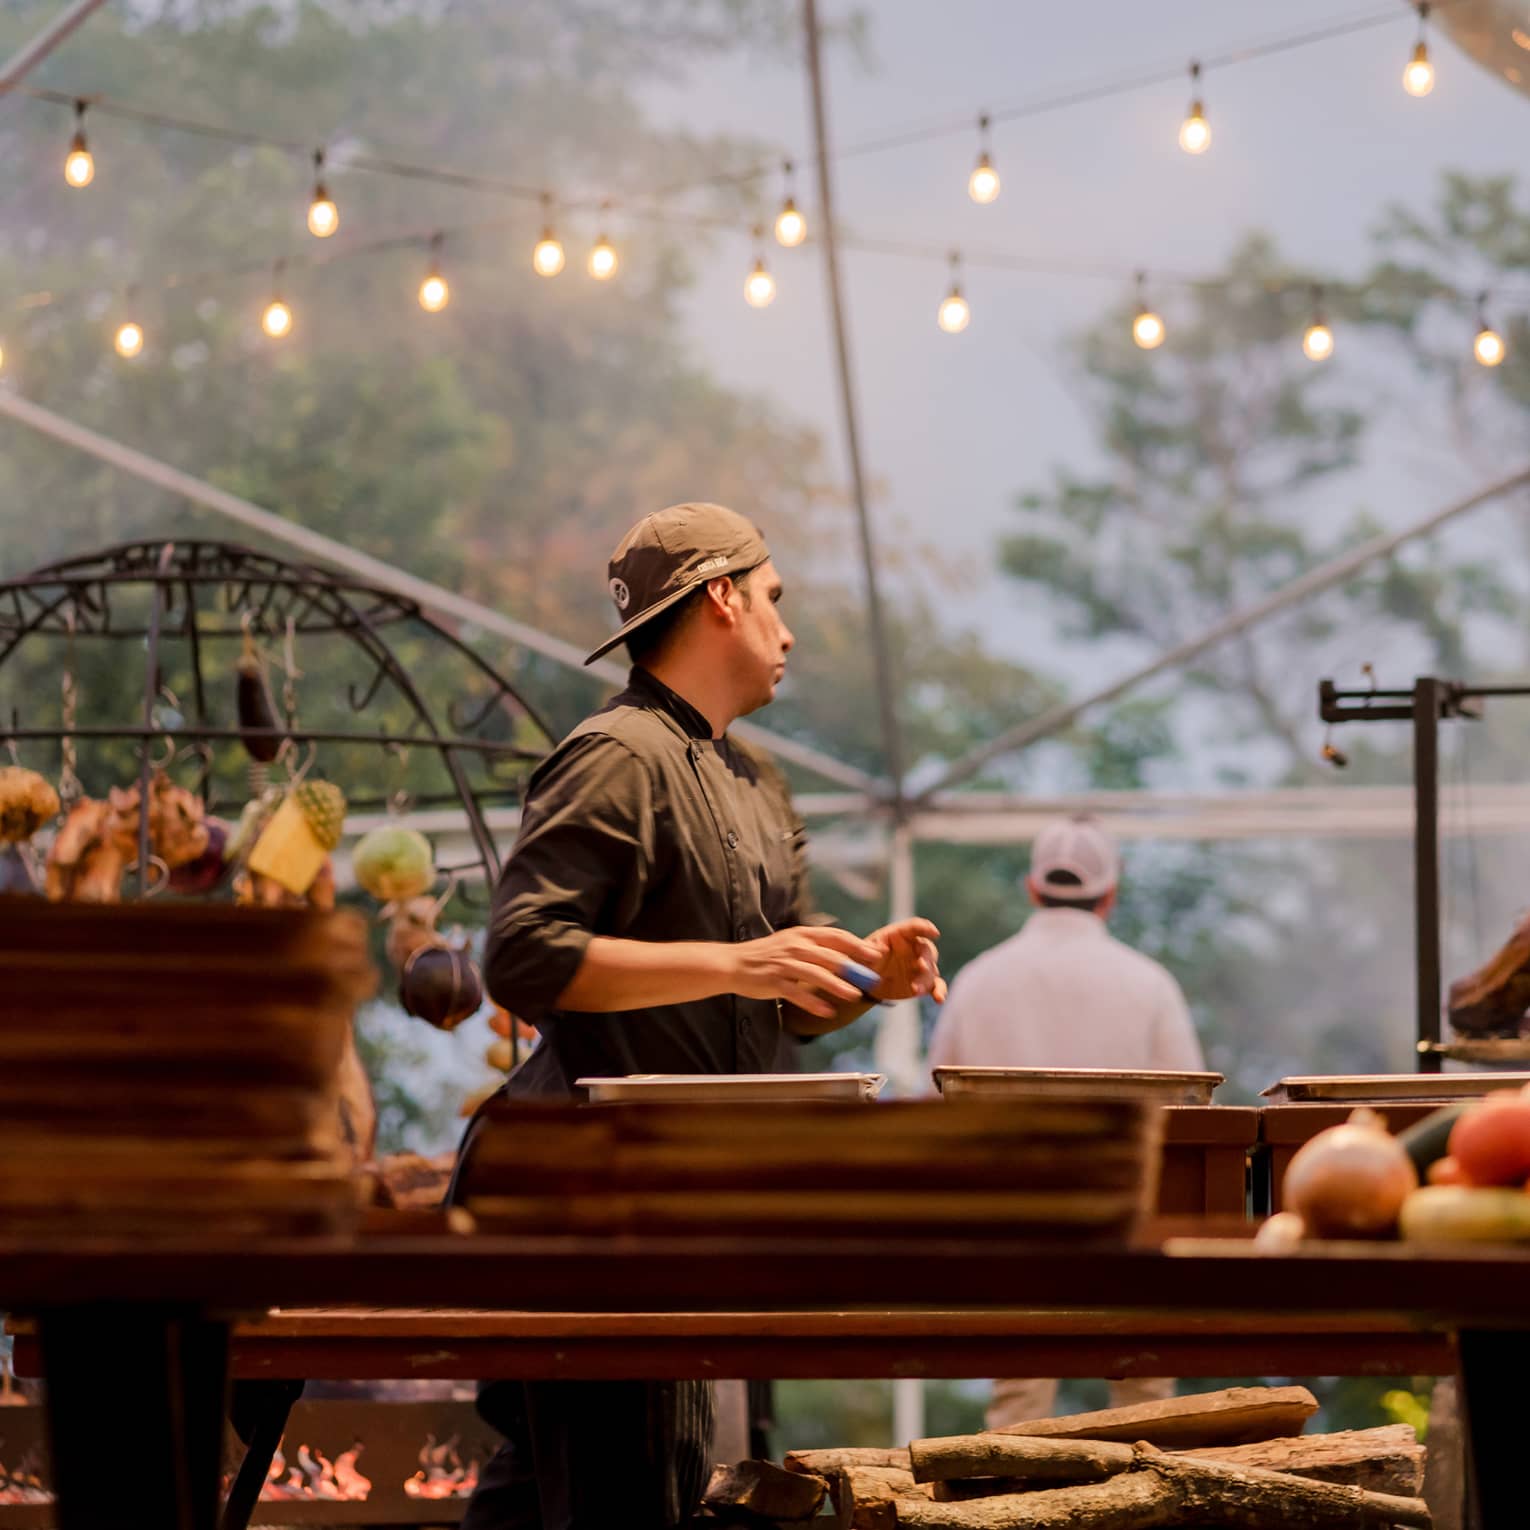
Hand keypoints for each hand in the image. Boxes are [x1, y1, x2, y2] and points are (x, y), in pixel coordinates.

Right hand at [733, 925, 881, 1018]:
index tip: (876, 955)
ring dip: (837, 985)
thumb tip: (846, 956)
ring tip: (854, 996)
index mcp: (802, 934)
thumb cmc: (766, 955)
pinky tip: (827, 1011)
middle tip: (872, 979)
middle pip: (830, 955)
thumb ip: (816, 948)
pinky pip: (797, 993)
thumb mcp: (792, 943)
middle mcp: (795, 946)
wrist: (733, 963)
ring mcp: (784, 963)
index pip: (836, 936)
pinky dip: (813, 1002)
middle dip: (854, 968)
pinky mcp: (773, 981)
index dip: (858, 946)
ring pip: (816, 974)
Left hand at [865, 917, 945, 1002]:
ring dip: (926, 979)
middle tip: (921, 967)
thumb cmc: (863, 960)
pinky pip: (936, 985)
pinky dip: (940, 991)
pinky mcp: (923, 982)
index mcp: (899, 935)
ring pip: (931, 970)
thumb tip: (880, 951)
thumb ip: (869, 950)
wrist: (865, 983)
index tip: (934, 932)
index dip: (925, 928)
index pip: (914, 927)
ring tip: (916, 989)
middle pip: (926, 949)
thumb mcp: (861, 952)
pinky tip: (939, 999)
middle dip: (926, 958)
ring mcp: (920, 966)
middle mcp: (914, 948)